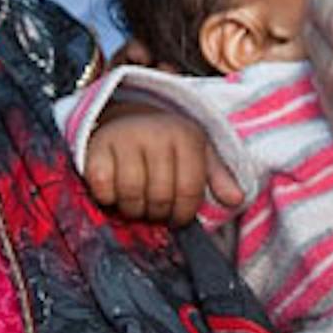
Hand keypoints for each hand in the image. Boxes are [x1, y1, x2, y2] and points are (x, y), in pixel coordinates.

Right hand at [83, 107, 242, 226]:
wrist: (125, 114)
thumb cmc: (167, 143)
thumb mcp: (198, 153)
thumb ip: (218, 177)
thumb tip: (236, 200)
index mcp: (186, 136)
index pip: (189, 191)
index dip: (184, 214)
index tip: (178, 218)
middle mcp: (156, 134)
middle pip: (160, 197)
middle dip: (158, 213)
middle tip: (154, 210)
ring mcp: (125, 139)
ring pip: (132, 196)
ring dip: (134, 209)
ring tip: (137, 202)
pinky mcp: (96, 147)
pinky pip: (103, 189)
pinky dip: (108, 198)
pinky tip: (114, 191)